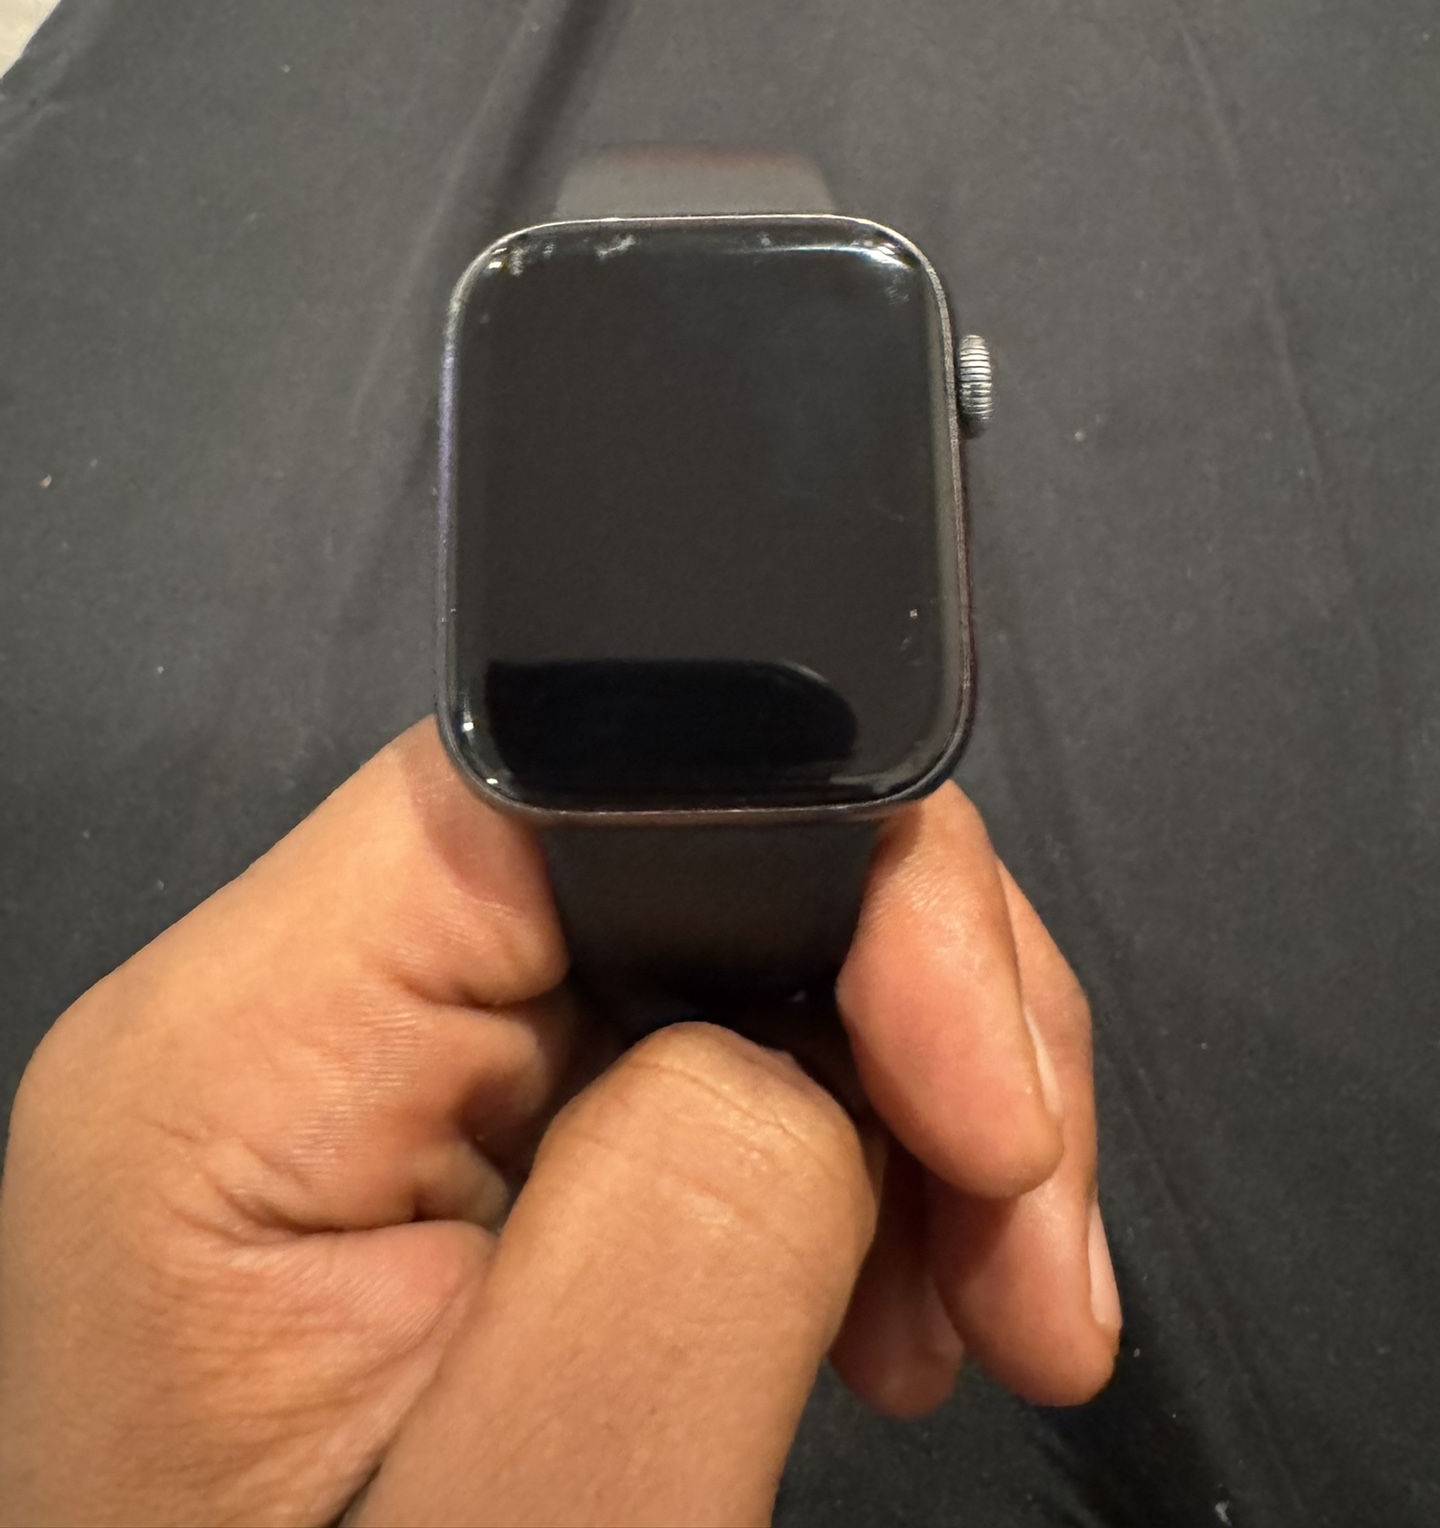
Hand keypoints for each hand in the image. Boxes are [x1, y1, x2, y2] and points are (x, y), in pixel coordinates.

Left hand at [0, 723, 1117, 1527]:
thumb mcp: (549, 1502)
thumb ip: (699, 1208)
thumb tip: (840, 1039)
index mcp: (244, 1055)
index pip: (577, 780)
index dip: (839, 863)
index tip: (987, 1092)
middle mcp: (296, 1020)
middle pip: (686, 845)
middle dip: (915, 1009)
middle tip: (1028, 1227)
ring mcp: (384, 1080)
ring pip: (731, 944)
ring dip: (908, 1100)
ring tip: (985, 1302)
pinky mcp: (469, 1147)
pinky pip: (701, 1054)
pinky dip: (846, 1157)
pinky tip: (887, 1297)